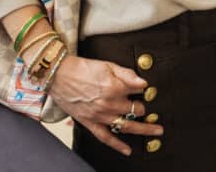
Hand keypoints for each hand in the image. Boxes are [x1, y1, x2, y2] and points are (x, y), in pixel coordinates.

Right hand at [49, 55, 163, 155]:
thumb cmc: (82, 69)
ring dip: (144, 129)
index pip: (139, 91)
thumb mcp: (108, 65)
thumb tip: (143, 82)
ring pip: (126, 125)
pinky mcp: (90, 123)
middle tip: (149, 108)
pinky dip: (117, 145)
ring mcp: (100, 115)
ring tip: (157, 131)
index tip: (145, 89)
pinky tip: (128, 150)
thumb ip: (127, 74)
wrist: (59, 76)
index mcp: (115, 88)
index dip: (143, 89)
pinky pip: (106, 138)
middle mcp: (109, 104)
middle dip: (143, 108)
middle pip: (136, 109)